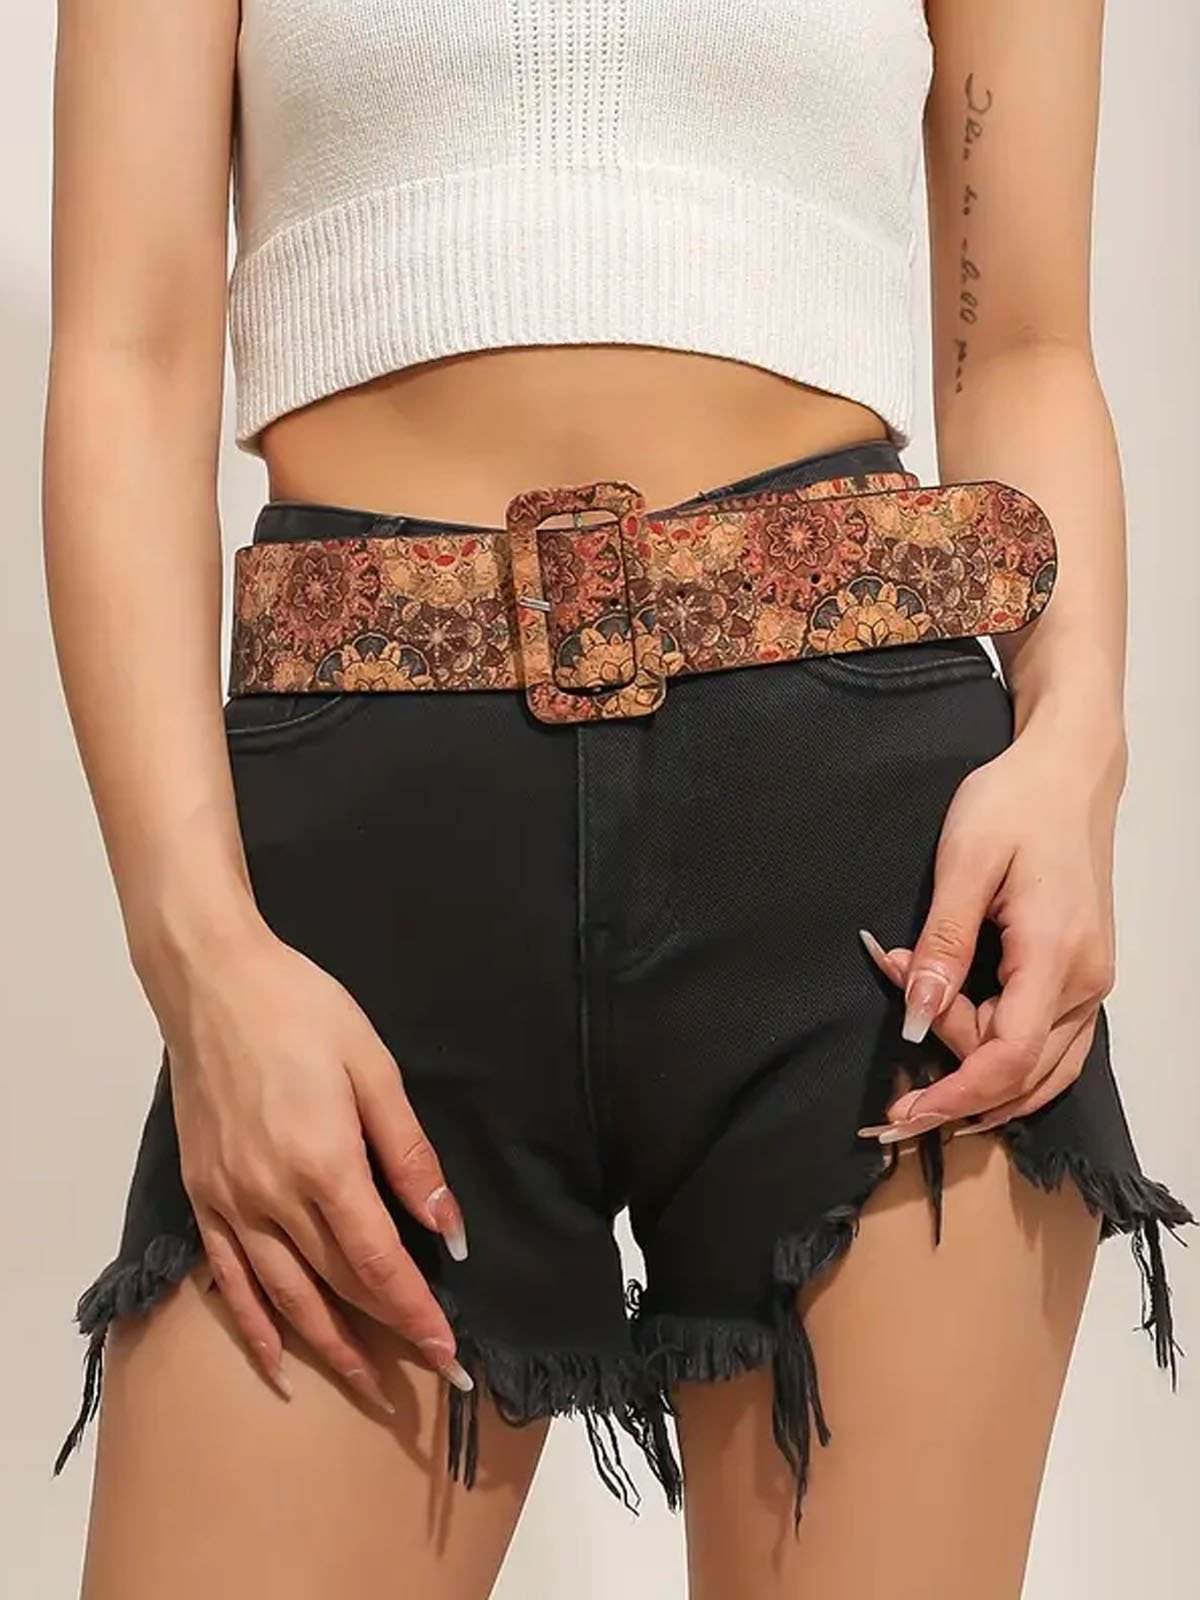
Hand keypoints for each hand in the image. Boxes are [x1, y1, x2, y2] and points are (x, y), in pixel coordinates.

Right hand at [151, 917, 472, 1412]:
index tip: (447, 1352)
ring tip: (365, 1384)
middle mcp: (272, 1196)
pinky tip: (277, 1361)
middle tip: (428, 1372)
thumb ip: (409, 1153)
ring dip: (328, 1346)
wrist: (213, 984)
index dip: (415, 1313)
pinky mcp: (203, 1196)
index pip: (379, 1262)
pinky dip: (255, 1325)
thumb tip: (444, 1226)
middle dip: (387, 1334)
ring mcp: (231, 1202)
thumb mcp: (374, 1068)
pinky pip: (229, 1278)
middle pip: (338, 1285)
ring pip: (284, 1296)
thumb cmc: (303, 1012)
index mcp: (324, 1164)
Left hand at [856, 709, 1122, 1141]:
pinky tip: (963, 1052)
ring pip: (1043, 1070)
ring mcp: (1092, 982)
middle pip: (1020, 1071)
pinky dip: (1007, 1063)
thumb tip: (917, 1014)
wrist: (1068, 772)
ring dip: (981, 1079)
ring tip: (922, 1061)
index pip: (1007, 1057)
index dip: (953, 1094)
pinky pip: (1053, 1047)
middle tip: (898, 1024)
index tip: (901, 1114)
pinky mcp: (1084, 975)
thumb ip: (943, 944)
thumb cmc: (1015, 803)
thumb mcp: (964, 862)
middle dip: (954, 1079)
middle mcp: (1086, 981)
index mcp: (1055, 955)